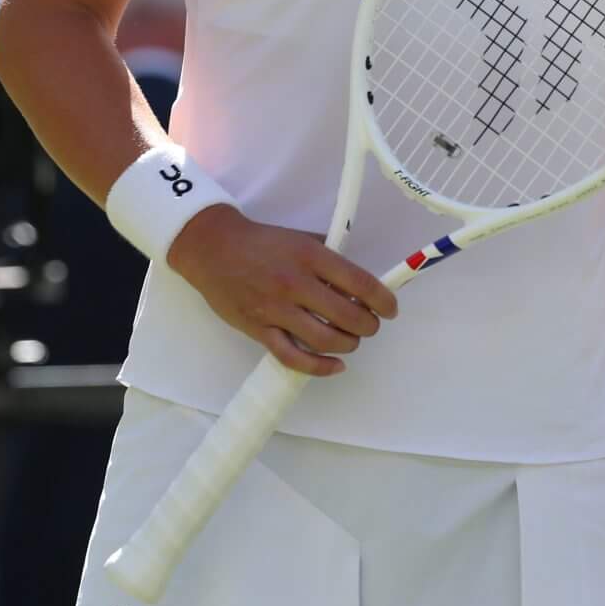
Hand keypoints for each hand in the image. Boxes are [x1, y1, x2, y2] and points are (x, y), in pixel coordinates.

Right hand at [164, 204, 398, 375]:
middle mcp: (296, 284)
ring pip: (325, 340)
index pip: (360, 283)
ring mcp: (276, 309)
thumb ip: (331, 257)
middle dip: (369, 326)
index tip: (391, 309)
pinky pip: (293, 357)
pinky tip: (335, 366)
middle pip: (348, 316)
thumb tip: (361, 283)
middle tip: (370, 325)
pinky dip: (319, 367)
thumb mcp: (302, 238)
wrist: (213, 249)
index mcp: (311, 256)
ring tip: (351, 340)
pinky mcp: (259, 330)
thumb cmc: (263, 242)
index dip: (383, 300)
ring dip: (348, 344)